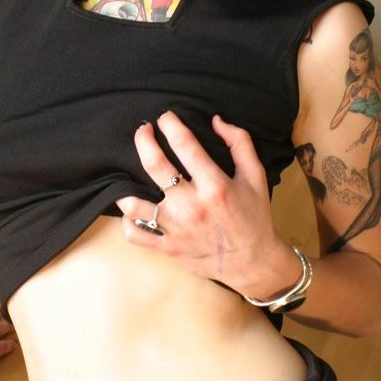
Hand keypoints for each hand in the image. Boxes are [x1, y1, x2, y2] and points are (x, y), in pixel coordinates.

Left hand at [115, 111, 284, 295]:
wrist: (252, 262)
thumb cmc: (253, 215)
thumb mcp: (255, 175)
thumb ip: (240, 143)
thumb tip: (216, 120)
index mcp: (215, 186)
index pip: (186, 146)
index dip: (171, 125)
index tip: (165, 117)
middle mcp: (192, 207)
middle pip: (155, 166)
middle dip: (144, 140)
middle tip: (143, 130)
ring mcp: (176, 229)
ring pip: (135, 204)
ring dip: (125, 186)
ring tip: (125, 174)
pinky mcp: (168, 248)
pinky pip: (135, 234)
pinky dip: (127, 222)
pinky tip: (131, 210)